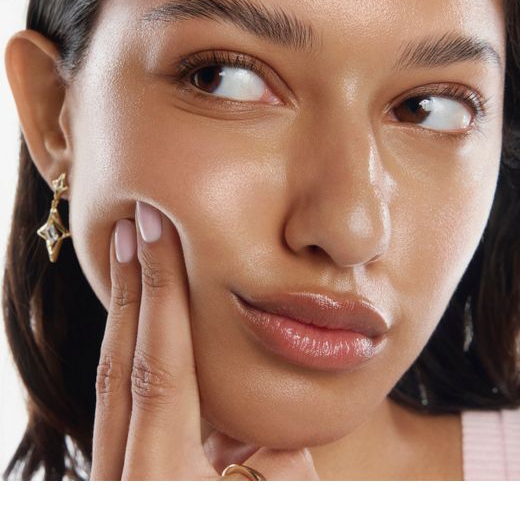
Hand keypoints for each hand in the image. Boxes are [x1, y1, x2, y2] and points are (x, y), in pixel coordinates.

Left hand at [90, 201, 319, 479]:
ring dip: (127, 320)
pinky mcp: (124, 483)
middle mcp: (123, 476)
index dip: (160, 291)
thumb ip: (278, 455)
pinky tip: (150, 334)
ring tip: (131, 263)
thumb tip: (272, 419)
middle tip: (126, 225)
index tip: (149, 227)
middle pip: (120, 367)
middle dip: (129, 289)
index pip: (161, 368)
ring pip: (114, 388)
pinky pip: (122, 414)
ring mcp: (115, 480)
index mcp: (161, 480)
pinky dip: (135, 366)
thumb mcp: (279, 498)